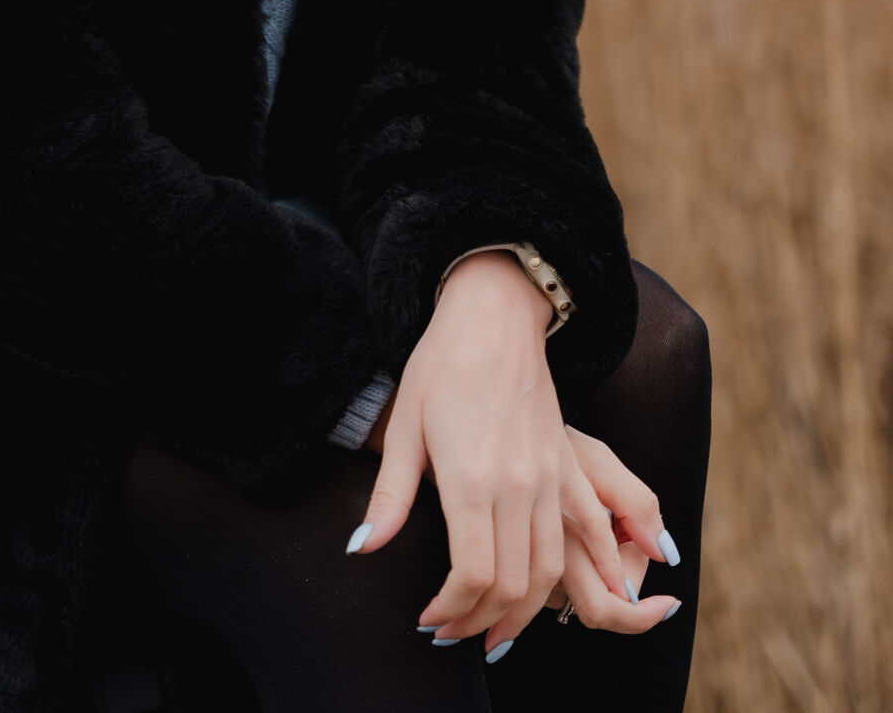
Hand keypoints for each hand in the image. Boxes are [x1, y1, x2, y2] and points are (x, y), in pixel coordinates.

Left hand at [348, 254, 677, 647]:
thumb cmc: (441, 364)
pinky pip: (586, 538)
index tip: (428, 620)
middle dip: (479, 622)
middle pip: (511, 585)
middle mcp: (519, 485)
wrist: (496, 316)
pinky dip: (578, 579)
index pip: (471, 575)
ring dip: (521, 612)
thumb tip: (362, 548)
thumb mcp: (404, 425)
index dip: (450, 610)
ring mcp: (551, 478)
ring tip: (491, 628)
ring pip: (550, 572)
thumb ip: (390, 496)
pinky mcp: (570, 468)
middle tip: (450, 633)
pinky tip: (555, 602)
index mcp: (472, 478)